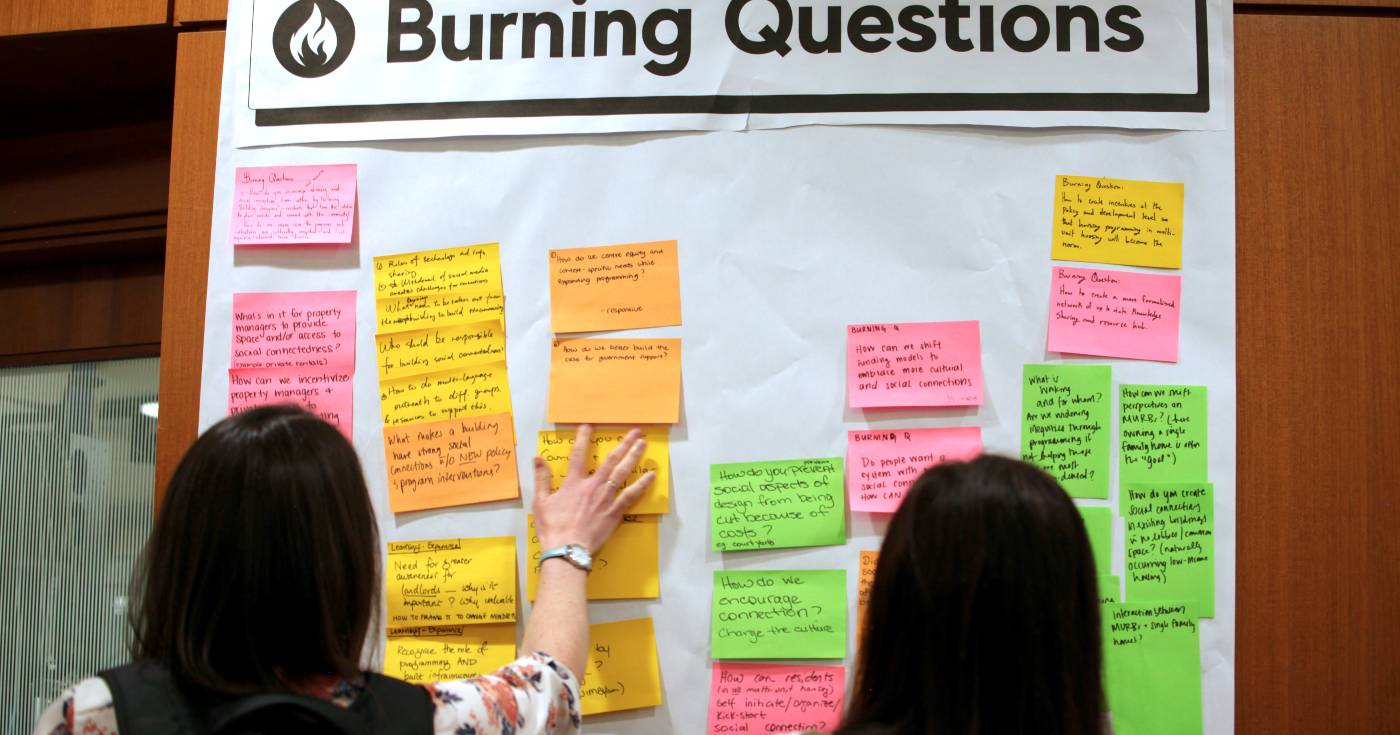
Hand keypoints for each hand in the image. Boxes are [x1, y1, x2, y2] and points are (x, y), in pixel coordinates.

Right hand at [532, 425, 654, 553]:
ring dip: (634, 456)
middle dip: (623, 444)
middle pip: (610, 460)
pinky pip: (632, 495)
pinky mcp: (615, 512)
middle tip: (635, 432)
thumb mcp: (541, 502)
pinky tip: (651, 476)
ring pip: (623, 472)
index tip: (588, 426)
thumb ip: (542, 478)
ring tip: (643, 445)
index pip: (578, 455)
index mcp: (573, 483)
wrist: (567, 549)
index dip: (583, 438)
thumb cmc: (553, 527)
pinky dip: (642, 484)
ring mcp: (606, 498)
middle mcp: (593, 486)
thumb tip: (538, 459)